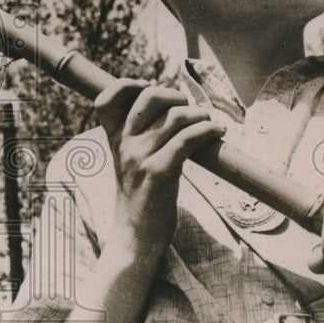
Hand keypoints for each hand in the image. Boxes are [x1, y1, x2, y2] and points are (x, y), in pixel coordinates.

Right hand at [94, 80, 225, 252]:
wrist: (135, 237)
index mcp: (114, 140)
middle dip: (175, 96)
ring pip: (176, 116)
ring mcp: (141, 158)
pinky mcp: (160, 173)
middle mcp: (124, 144)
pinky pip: (188, 138)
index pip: (107, 99)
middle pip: (149, 96)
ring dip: (199, 115)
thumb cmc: (141, 198)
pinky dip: (208, 130)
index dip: (126, 85)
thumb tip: (171, 110)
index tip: (147, 89)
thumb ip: (140, 139)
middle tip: (188, 110)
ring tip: (208, 123)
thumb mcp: (130, 164)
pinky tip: (217, 132)